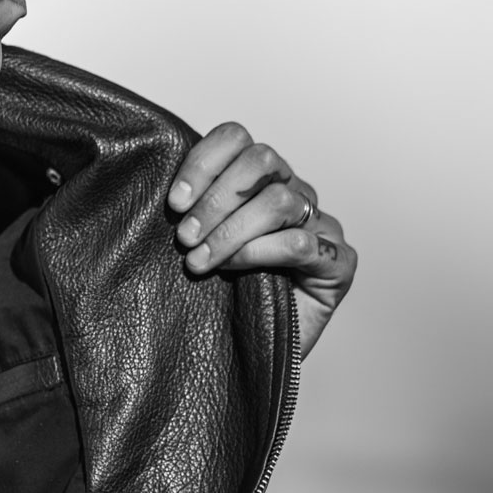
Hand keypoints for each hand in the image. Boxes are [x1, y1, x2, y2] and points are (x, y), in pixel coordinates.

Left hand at [167, 122, 355, 357]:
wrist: (252, 354)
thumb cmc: (223, 295)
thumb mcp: (199, 243)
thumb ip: (190, 209)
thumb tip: (152, 186)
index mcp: (260, 179)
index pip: (237, 138)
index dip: (203, 162)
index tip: (175, 202)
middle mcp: (294, 193)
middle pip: (261, 160)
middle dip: (214, 198)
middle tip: (183, 237)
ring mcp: (322, 225)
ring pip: (279, 200)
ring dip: (229, 231)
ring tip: (198, 261)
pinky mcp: (340, 262)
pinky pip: (300, 243)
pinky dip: (260, 253)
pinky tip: (235, 270)